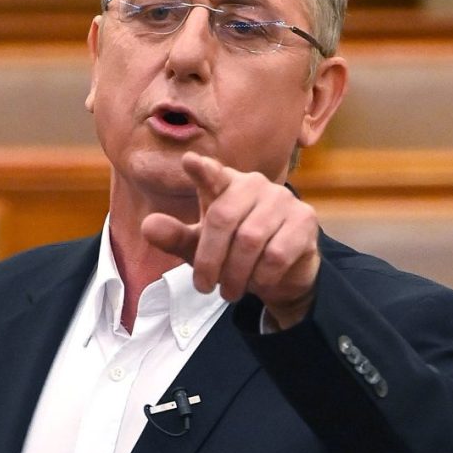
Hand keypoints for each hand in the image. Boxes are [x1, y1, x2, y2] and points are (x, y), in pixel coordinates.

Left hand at [141, 152, 319, 328]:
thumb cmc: (232, 252)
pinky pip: (276, 254)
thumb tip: (148, 226)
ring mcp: (282, 200)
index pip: (212, 173)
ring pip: (250, 240)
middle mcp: (254, 184)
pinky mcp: (304, 220)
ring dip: (235, 273)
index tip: (189, 162)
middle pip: (222, 218)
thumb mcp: (199, 248)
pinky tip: (257, 284)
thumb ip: (175, 237)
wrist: (280, 273)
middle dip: (209, 259)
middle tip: (204, 286)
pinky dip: (261, 277)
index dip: (202, 170)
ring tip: (229, 290)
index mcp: (225, 185)